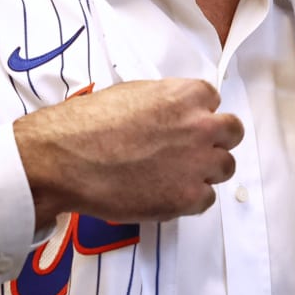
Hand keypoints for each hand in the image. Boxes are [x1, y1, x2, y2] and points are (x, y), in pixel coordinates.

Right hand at [13, 78, 242, 228]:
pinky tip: (162, 194)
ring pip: (225, 168)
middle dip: (215, 140)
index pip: (213, 101)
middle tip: (191, 150)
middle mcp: (201, 127)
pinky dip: (189, 199)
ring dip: (205, 171)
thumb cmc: (87, 124)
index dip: (197, 114)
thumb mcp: (131, 94)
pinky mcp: (187, 198)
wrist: (62, 159)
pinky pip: (206, 200)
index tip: (182, 124)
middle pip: (232, 133)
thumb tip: (173, 113)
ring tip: (174, 175)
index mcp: (187, 95)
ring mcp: (197, 164)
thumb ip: (165, 102)